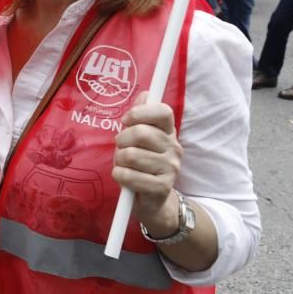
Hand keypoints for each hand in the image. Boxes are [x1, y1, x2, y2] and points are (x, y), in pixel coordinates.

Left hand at [112, 92, 182, 234]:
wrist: (154, 200)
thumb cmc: (141, 163)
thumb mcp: (140, 139)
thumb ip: (140, 116)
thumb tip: (145, 93)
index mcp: (168, 132)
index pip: (163, 111)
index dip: (140, 112)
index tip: (126, 121)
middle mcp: (174, 148)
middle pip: (140, 133)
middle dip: (121, 140)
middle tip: (121, 148)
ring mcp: (170, 168)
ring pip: (130, 155)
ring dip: (118, 161)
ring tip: (124, 165)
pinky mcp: (161, 187)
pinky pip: (129, 176)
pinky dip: (119, 176)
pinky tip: (124, 178)